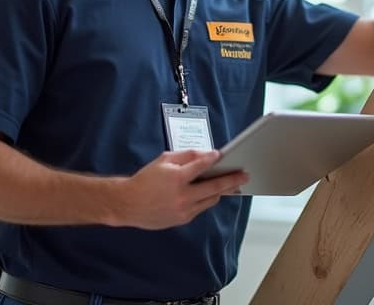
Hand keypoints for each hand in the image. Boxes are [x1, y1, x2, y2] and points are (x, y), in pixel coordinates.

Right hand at [113, 150, 248, 229]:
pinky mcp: (183, 219)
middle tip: (244, 175)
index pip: (201, 165)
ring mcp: (184, 210)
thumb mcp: (163, 160)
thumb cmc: (145, 180)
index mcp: (176, 178)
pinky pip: (201, 207)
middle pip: (214, 187)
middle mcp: (182, 195)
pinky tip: (214, 193)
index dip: (213, 159)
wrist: (128, 204)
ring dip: (222, 191)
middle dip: (231, 180)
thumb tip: (205, 154)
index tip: (223, 155)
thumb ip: (185, 156)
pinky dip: (207, 199)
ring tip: (233, 185)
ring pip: (211, 200)